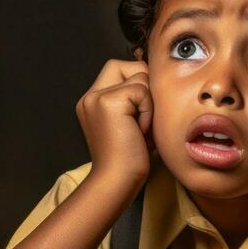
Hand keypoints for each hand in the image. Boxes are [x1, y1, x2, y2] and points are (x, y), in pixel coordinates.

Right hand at [75, 48, 155, 190]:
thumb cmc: (130, 161)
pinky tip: (140, 132)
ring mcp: (96, 97)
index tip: (143, 116)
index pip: (120, 70)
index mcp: (93, 102)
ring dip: (149, 104)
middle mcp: (90, 96)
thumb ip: (137, 101)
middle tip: (145, 119)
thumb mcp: (133, 125)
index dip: (140, 85)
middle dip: (145, 88)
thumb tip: (157, 79)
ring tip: (141, 130)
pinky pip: (142, 91)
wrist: (117, 182)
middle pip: (128, 66)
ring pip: (139, 76)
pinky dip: (147, 112)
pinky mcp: (107, 101)